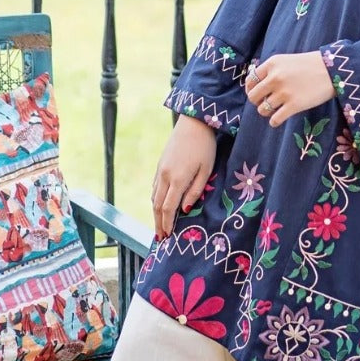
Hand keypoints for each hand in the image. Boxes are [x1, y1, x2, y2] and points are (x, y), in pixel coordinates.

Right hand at [151, 115, 216, 239]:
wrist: (193, 123)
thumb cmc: (204, 147)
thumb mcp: (205, 170)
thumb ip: (194, 191)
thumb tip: (184, 210)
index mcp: (177, 179)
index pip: (167, 208)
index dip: (166, 224)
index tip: (167, 237)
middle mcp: (164, 176)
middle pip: (157, 205)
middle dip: (158, 223)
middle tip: (159, 238)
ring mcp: (160, 170)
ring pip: (154, 196)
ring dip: (155, 213)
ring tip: (158, 226)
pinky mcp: (160, 164)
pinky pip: (155, 187)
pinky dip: (155, 200)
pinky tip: (158, 206)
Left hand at [244, 51, 333, 128]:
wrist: (332, 70)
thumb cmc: (311, 65)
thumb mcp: (287, 60)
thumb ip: (272, 70)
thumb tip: (258, 86)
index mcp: (272, 64)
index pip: (251, 80)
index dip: (251, 89)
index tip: (256, 94)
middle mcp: (275, 77)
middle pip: (253, 96)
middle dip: (257, 102)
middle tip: (265, 103)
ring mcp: (284, 92)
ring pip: (262, 109)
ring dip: (266, 112)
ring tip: (274, 110)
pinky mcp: (294, 105)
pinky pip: (275, 119)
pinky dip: (274, 121)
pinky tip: (278, 119)